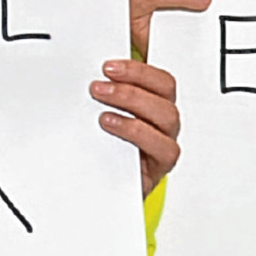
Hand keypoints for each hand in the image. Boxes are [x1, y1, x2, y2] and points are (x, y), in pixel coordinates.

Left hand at [95, 59, 181, 196]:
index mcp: (149, 102)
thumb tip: (86, 64)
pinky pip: (166, 150)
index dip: (138, 69)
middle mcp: (159, 122)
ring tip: (102, 107)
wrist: (86, 191)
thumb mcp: (92, 110)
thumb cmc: (93, 148)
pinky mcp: (157, 169)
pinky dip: (139, 134)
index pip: (158, 77)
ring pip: (169, 118)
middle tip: (99, 84)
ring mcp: (160, 144)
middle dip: (134, 83)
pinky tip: (113, 126)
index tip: (108, 65)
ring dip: (135, 105)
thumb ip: (98, 87)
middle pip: (166, 93)